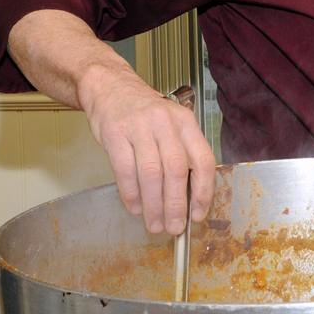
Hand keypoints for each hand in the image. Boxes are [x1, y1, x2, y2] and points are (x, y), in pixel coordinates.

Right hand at [79, 65, 215, 235]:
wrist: (110, 86)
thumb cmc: (143, 112)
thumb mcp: (170, 124)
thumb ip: (181, 154)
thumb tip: (188, 199)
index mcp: (185, 122)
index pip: (202, 160)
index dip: (203, 191)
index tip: (198, 214)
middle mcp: (165, 122)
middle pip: (176, 170)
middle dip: (176, 204)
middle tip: (174, 227)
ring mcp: (139, 126)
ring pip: (151, 173)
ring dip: (154, 205)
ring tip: (154, 224)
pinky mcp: (115, 133)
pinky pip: (125, 169)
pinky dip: (131, 194)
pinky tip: (135, 207)